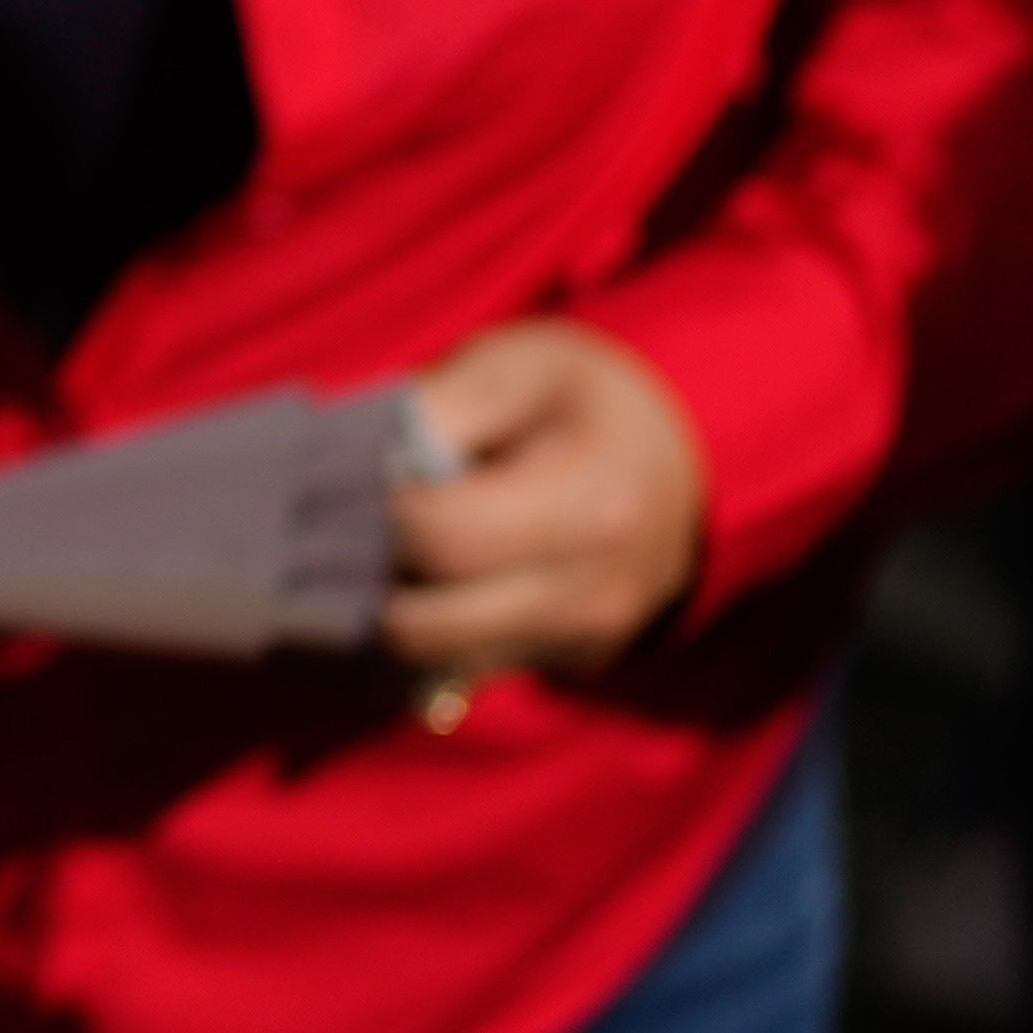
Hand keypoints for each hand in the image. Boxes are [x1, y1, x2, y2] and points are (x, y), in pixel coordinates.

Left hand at [383, 320, 709, 675]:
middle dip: (371, 574)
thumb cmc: (583, 399)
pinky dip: (431, 629)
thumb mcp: (520, 365)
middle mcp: (592, 594)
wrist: (676, 460)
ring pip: (437, 659)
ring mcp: (583, 642)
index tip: (360, 473)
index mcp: (592, 505)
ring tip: (393, 543)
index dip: (378, 507)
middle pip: (427, 623)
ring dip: (395, 609)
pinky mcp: (568, 663)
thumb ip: (441, 408)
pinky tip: (428, 574)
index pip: (441, 537)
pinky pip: (467, 667)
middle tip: (356, 521)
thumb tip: (366, 466)